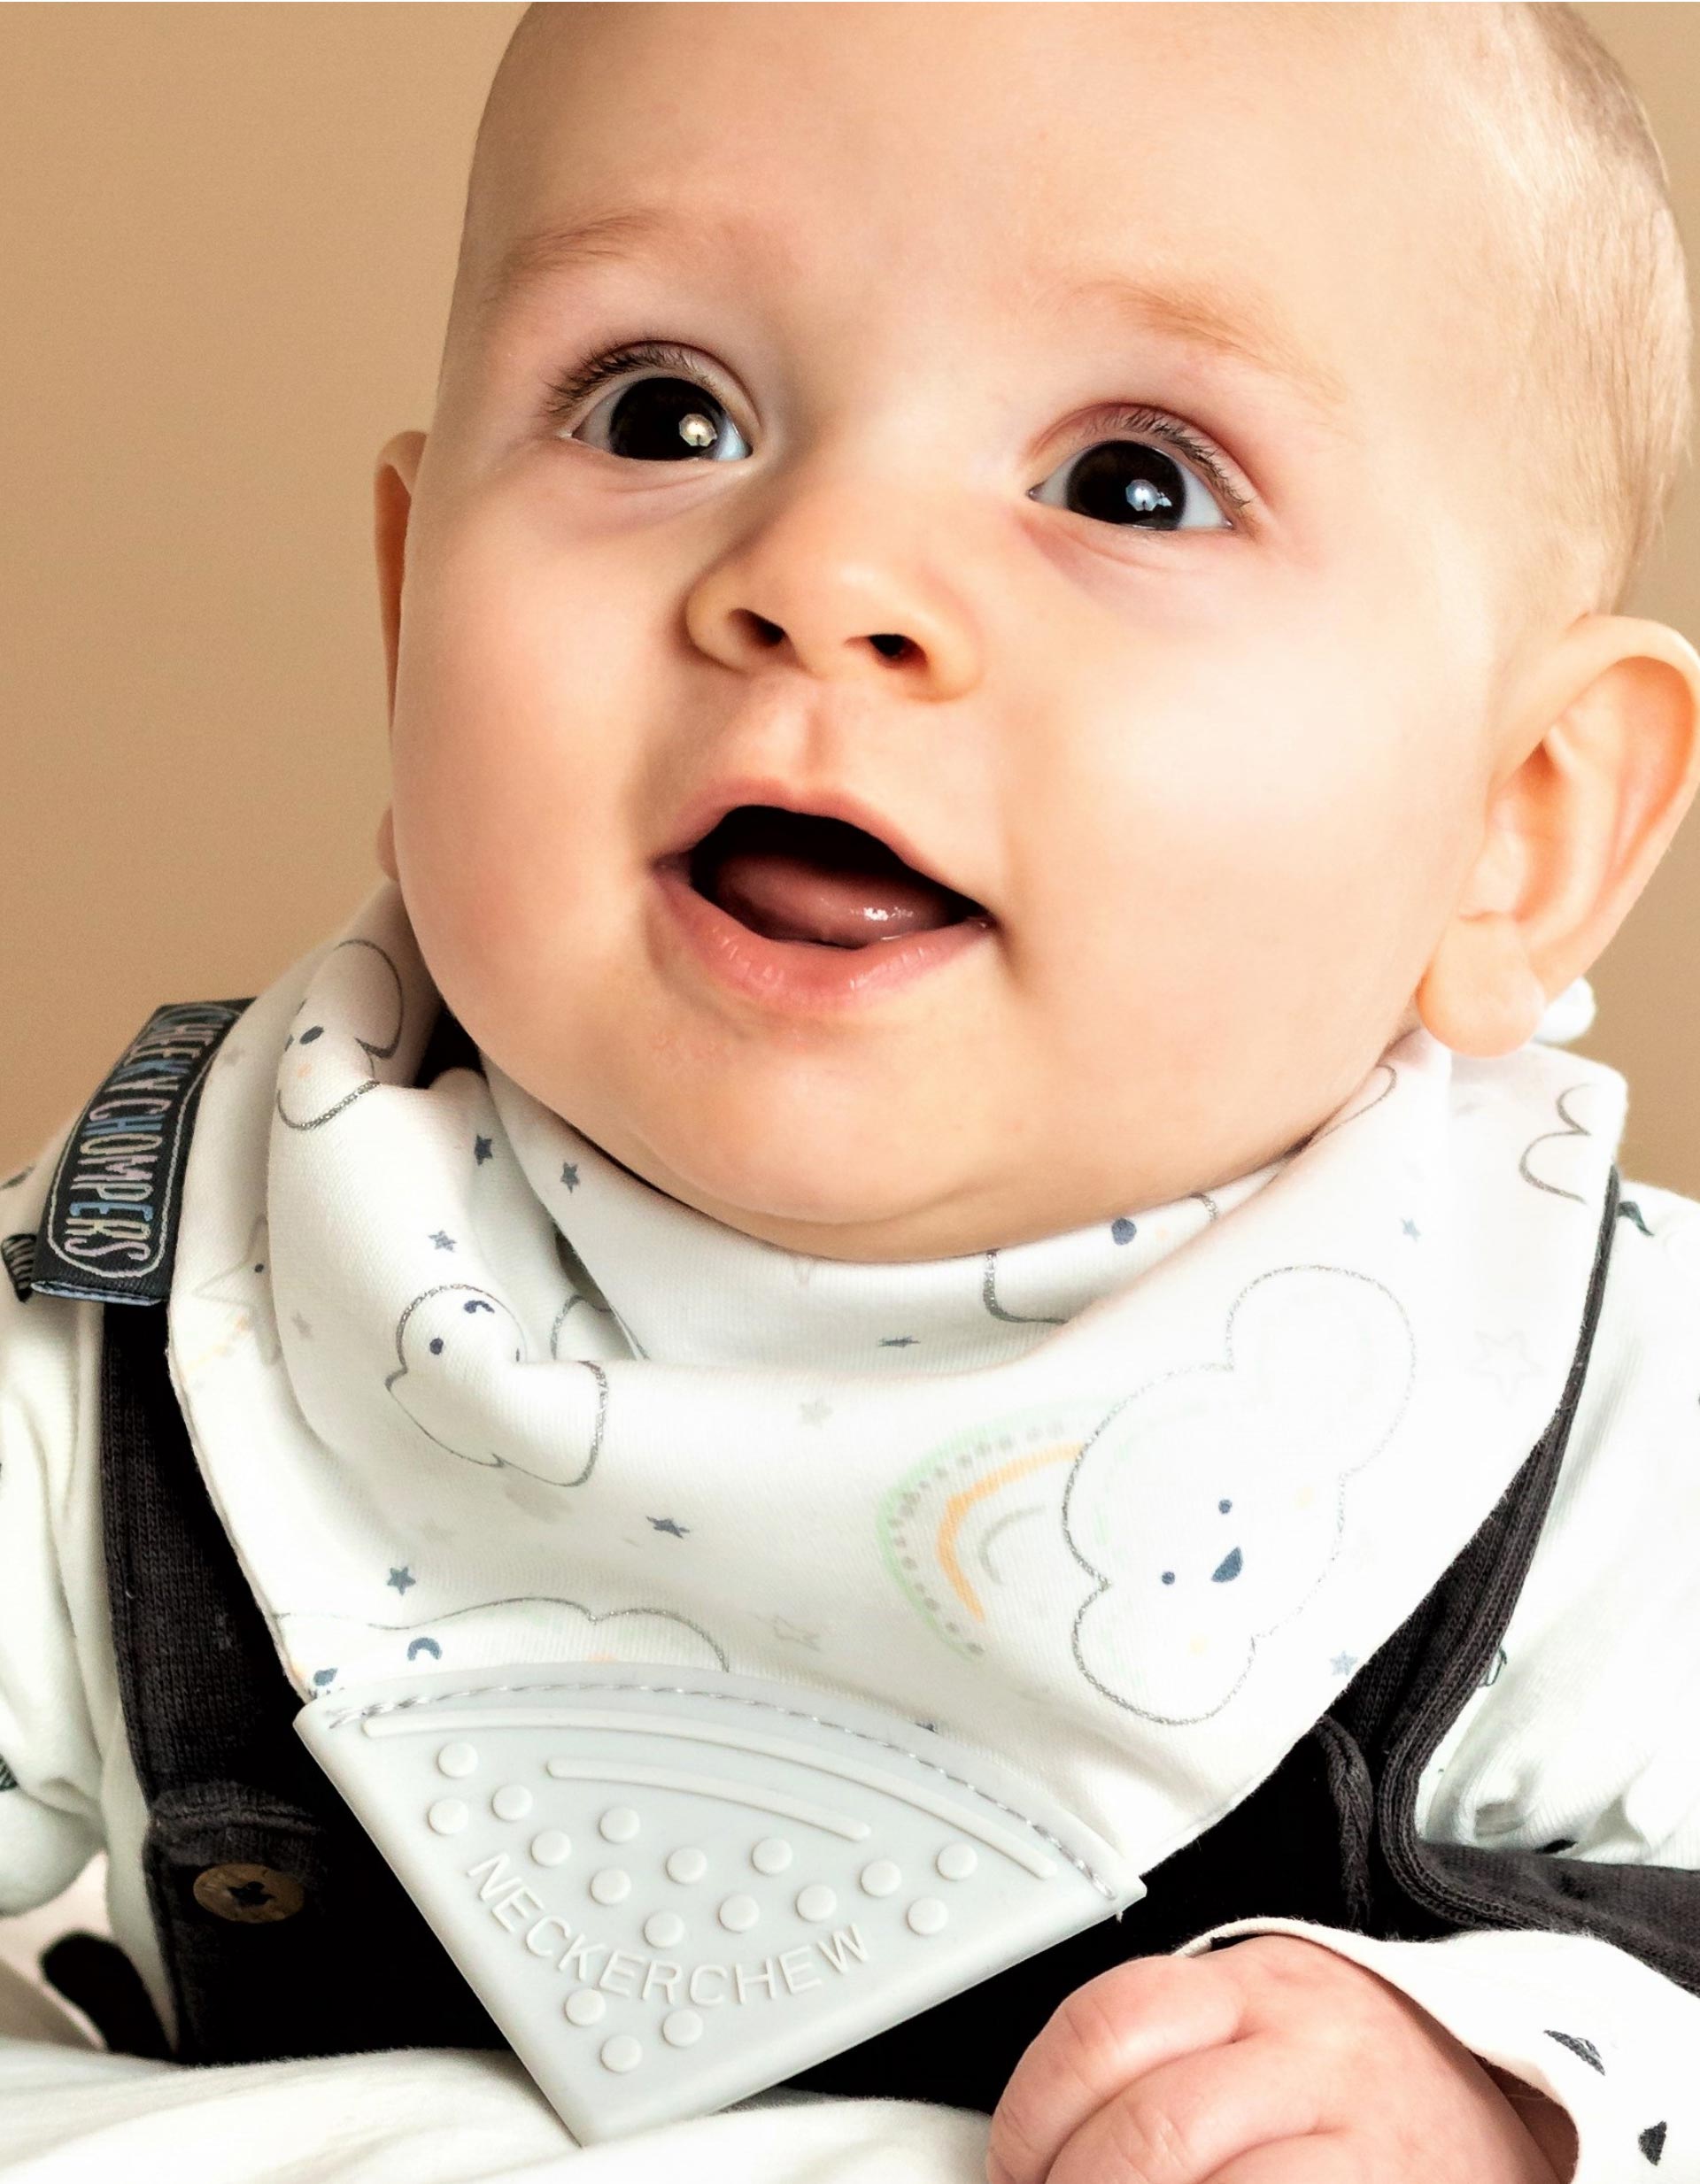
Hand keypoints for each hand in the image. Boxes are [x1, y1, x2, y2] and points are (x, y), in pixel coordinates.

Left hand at [985, 1935, 1578, 2183]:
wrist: (1506, 2106)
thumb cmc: (1351, 2079)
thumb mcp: (1257, 2023)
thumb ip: (1161, 2057)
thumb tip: (1034, 2146)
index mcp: (1249, 1983)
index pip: (1107, 2024)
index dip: (1033, 2113)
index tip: (1011, 2170)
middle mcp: (1304, 2044)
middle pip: (1148, 2125)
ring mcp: (1353, 2129)